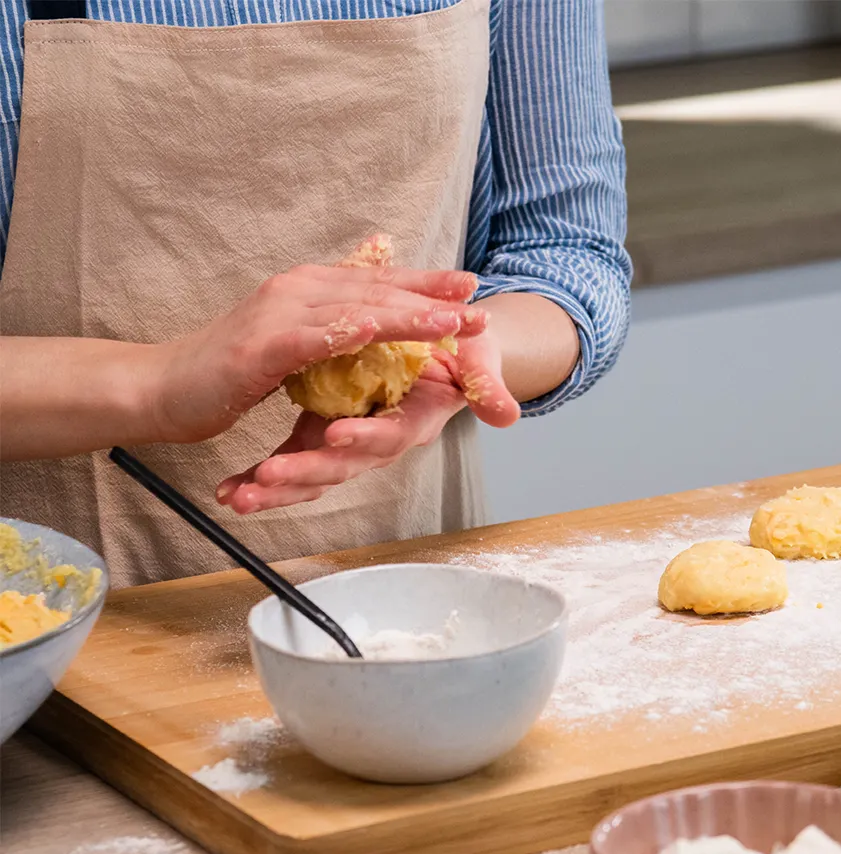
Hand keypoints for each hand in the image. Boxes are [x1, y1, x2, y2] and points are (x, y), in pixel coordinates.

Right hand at [145, 262, 486, 445]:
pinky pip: (313, 337)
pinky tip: (380, 329)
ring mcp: (279, 315)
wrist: (164, 387)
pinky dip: (348, 330)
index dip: (424, 282)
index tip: (470, 284)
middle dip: (431, 294)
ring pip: (355, 307)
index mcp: (308, 290)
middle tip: (478, 298)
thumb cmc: (228, 369)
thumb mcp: (288, 341)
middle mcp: (297, 291)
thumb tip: (367, 320)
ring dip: (405, 312)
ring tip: (449, 318)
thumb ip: (328, 327)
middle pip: (376, 287)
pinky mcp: (262, 346)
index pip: (376, 280)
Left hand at [216, 329, 519, 512]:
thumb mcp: (481, 363)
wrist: (449, 355)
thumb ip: (489, 388)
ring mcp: (351, 442)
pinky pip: (294, 463)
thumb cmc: (463, 355)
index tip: (334, 434)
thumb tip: (507, 416)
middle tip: (268, 476)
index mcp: (413, 421)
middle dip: (305, 472)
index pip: (390, 435)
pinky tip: (230, 490)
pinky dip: (263, 480)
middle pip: (343, 464)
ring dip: (276, 487)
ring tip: (239, 495)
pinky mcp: (326, 438)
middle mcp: (381, 440)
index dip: (365, 437)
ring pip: (314, 474)